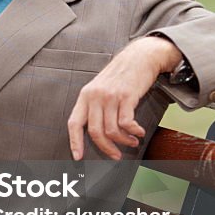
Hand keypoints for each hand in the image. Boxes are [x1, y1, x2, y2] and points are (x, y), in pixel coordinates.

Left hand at [67, 37, 181, 160]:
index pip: (74, 122)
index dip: (74, 142)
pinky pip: (127, 123)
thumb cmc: (120, 75)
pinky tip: (139, 132)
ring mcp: (110, 96)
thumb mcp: (100, 88)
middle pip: (95, 131)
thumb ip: (95, 106)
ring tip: (132, 142)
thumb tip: (96, 132)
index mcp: (85, 96)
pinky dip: (133, 132)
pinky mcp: (126, 96)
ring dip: (123, 141)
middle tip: (116, 155)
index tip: (78, 157)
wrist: (140, 57)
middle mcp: (95, 96)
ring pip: (112, 130)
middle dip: (106, 148)